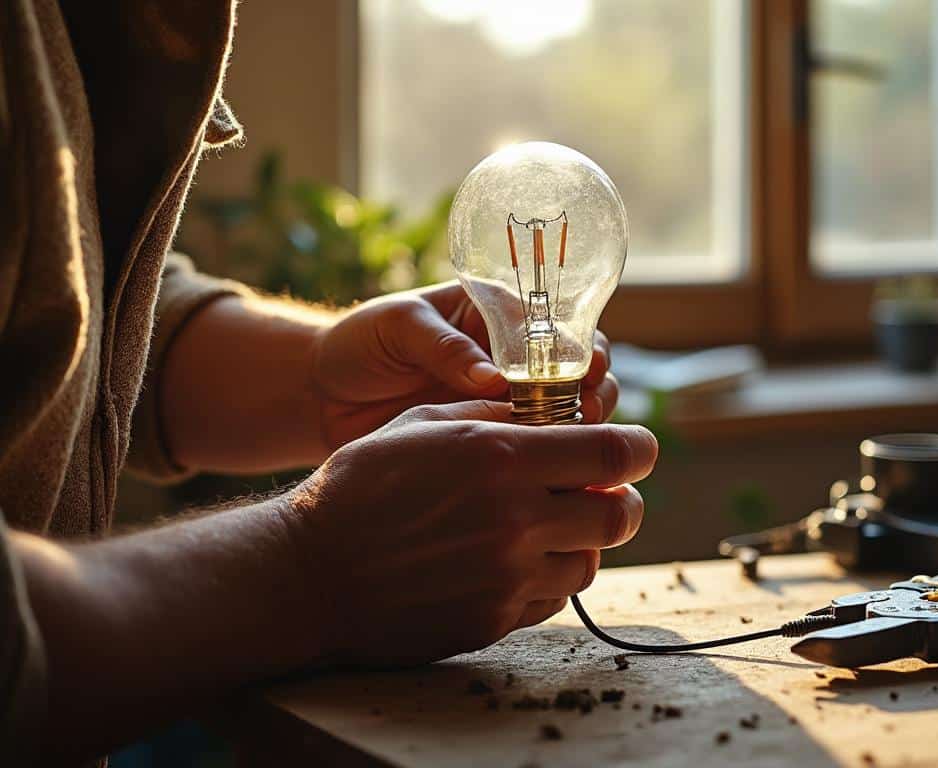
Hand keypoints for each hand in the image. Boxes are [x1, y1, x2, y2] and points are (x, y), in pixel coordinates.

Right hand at [281, 400, 656, 666]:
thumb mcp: (424, 423)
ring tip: (548, 529)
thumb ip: (496, 413)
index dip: (638, 450)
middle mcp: (516, 520)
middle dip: (621, 501)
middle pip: (622, 515)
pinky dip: (546, 579)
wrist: (307, 572)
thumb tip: (555, 410)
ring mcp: (507, 577)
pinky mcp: (494, 620)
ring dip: (582, 543)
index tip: (636, 450)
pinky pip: (550, 599)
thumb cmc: (361, 485)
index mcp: (503, 457)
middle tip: (600, 494)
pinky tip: (513, 562)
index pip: (615, 455)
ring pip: (591, 562)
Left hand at [310, 282, 619, 449]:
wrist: (319, 398)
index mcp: (496, 315)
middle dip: (593, 390)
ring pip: (568, 413)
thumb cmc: (359, 344)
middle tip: (585, 412)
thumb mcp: (399, 327)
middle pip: (580, 370)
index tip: (590, 367)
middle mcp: (512, 359)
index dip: (582, 346)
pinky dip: (547, 460)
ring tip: (564, 442)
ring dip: (577, 428)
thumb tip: (492, 378)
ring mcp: (506, 404)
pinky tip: (548, 472)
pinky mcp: (492, 444)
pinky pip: (534, 451)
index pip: (558, 324)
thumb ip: (444, 346)